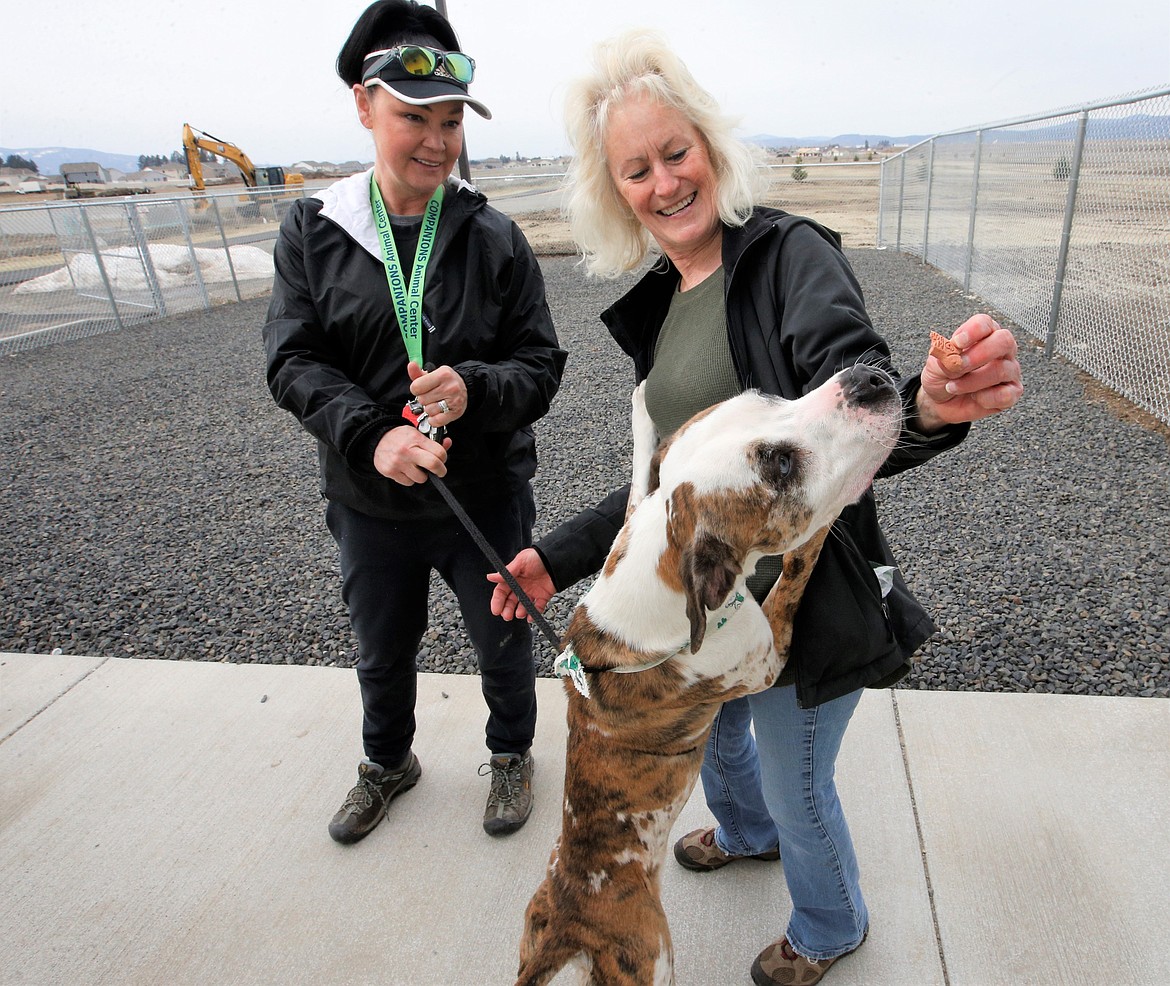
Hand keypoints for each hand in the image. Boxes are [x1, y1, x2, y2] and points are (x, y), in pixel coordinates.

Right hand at [373, 425, 450, 484]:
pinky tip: (406, 470)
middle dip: (440, 470)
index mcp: (415, 439)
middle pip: (433, 465)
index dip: (444, 457)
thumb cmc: (399, 437)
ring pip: (421, 478)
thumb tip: (448, 443)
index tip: (442, 459)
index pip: (439, 452)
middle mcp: (407, 451)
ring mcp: (398, 463)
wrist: (376, 439)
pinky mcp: (390, 472)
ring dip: (422, 475)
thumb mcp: (416, 433)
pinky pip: (409, 482)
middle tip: (439, 471)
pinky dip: (410, 478)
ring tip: (416, 467)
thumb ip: (433, 441)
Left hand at [408, 361, 466, 428]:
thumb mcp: (433, 374)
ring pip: (428, 411)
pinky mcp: (455, 413)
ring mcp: (454, 401)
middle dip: (424, 399)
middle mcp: (450, 387)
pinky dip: (434, 419)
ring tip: (436, 403)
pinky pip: (436, 421)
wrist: (465, 387)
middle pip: (422, 400)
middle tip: (431, 396)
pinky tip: (437, 413)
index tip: (422, 388)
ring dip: (429, 409)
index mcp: (443, 374)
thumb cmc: (446, 381)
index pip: (416, 387)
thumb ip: (418, 373)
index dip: (416, 389)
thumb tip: (411, 365)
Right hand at [488, 548, 555, 621]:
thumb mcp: (520, 562)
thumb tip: (490, 577)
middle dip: (507, 610)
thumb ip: (506, 573)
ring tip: (519, 614)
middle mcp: (521, 586)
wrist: (556, 559)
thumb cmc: (537, 557)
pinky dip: (534, 613)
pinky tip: (531, 616)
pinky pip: (537, 607)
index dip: (498, 601)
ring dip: (520, 612)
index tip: (496, 610)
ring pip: (523, 606)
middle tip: (507, 616)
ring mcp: (532, 592)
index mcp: (513, 578)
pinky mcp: (543, 596)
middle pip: (510, 601)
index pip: (502, 592)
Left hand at [914, 314, 1023, 430]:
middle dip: (979, 354)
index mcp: (984, 334)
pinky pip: (1005, 394)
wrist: (940, 403)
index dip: (972, 331)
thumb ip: (945, 356)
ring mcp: (1010, 371)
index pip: (985, 323)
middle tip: (958, 366)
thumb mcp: (937, 364)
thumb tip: (954, 354)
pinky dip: (985, 398)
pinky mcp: (1011, 393)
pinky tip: (974, 398)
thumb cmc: (942, 376)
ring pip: (1001, 370)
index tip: (957, 343)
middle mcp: (1002, 350)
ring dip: (972, 381)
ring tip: (953, 387)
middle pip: (1004, 341)